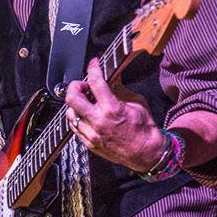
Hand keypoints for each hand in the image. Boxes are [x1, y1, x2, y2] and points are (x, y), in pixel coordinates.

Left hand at [64, 58, 166, 172]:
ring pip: (70, 113)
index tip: (93, 64)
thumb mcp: (136, 102)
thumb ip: (119, 88)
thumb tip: (110, 76)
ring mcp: (92, 134)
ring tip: (84, 101)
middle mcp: (98, 121)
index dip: (92, 68)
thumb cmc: (144, 129)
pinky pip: (74, 127)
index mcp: (112, 108)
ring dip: (75, 104)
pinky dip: (77, 118)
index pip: (95, 82)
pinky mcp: (89, 143)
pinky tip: (85, 114)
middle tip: (83, 85)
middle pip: (72, 98)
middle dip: (75, 86)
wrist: (146, 153)